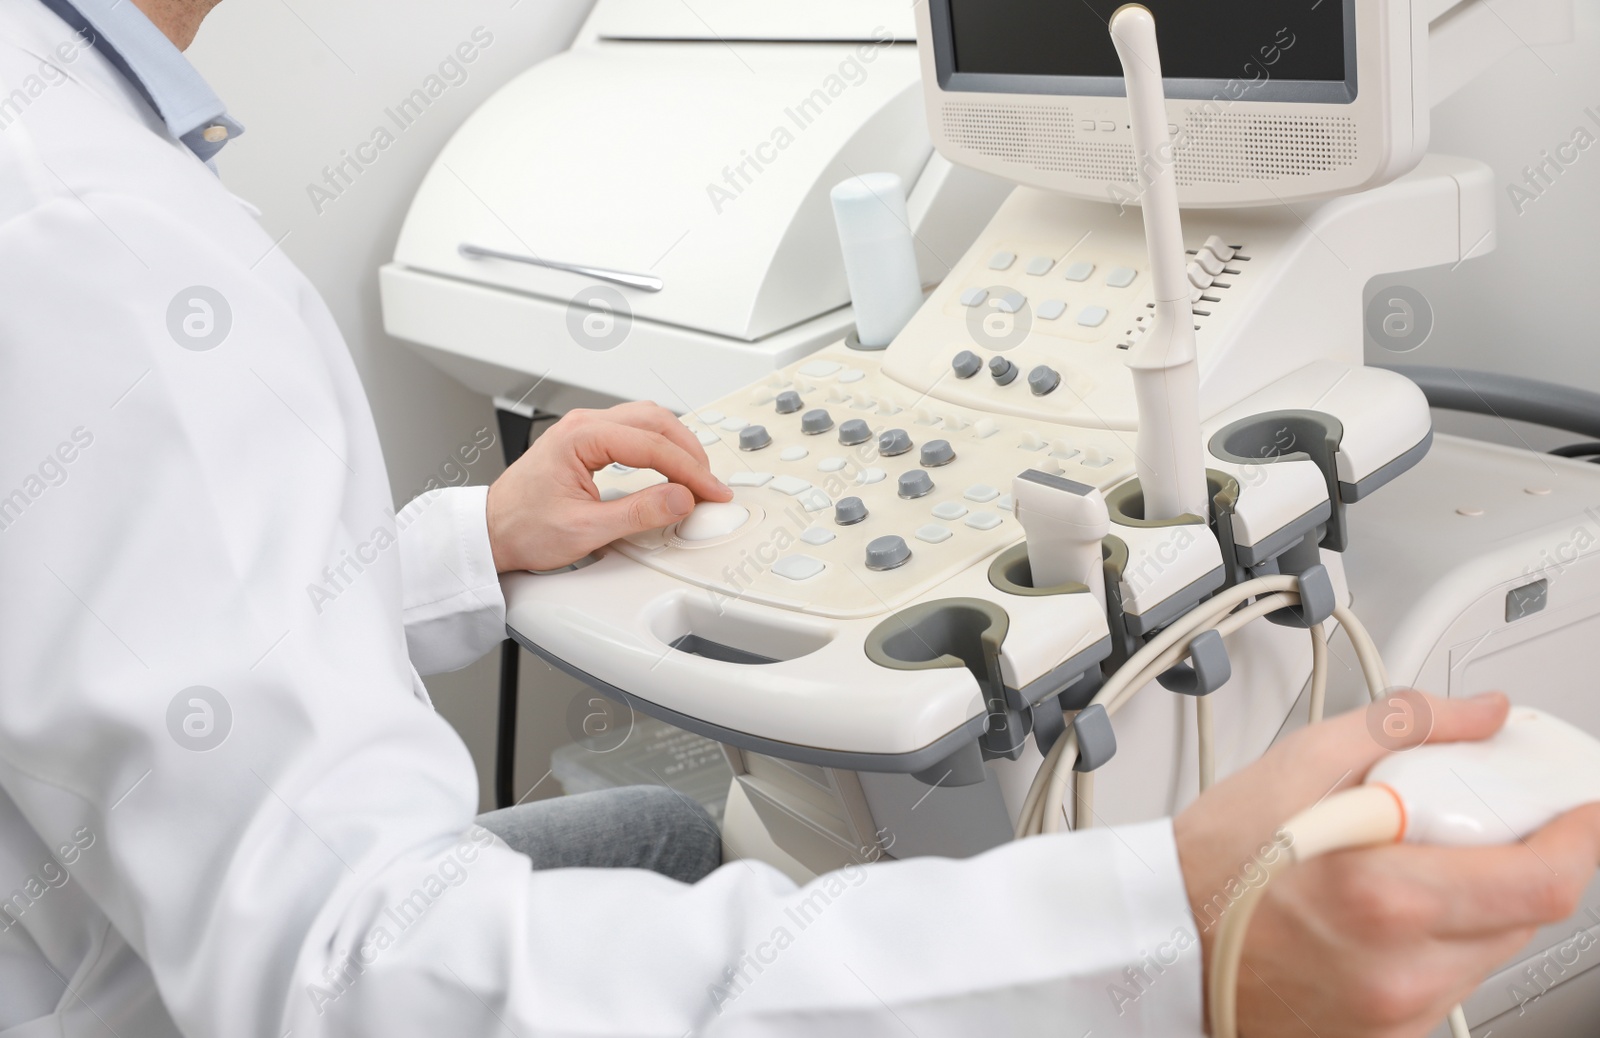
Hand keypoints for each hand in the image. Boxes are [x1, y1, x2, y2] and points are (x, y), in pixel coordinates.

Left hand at [486, 402, 731, 572]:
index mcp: (580, 437)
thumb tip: (680, 499)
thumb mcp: (585, 529)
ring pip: (647, 421)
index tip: (711, 491)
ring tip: (695, 476)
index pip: (652, 445)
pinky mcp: (586, 442)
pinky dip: (660, 447)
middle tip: (709, 484)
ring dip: (677, 445)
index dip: (690, 470)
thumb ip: (638, 513)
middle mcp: (582, 425)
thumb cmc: (521, 528)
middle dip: (689, 451)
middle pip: (655, 420)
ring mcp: (584, 430)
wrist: (490, 532)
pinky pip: (634, 432)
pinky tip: (670, 466)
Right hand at [1175, 691, 1599, 1036]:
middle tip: (1480, 823)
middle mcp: (1402, 970)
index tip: (1580, 810)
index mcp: (1388, 896)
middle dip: (1520, 860)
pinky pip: (1447, 986)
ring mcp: (1395, 1015)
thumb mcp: (1297, 762)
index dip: (1580, 837)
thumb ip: (1405, 726)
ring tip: (1406, 868)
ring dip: (1478, 904)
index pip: (1544, 879)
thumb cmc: (1210, 862)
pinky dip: (1436, 945)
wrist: (1155, 942)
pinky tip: (1380, 918)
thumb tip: (1483, 715)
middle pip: (1526, 915)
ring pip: (1489, 952)